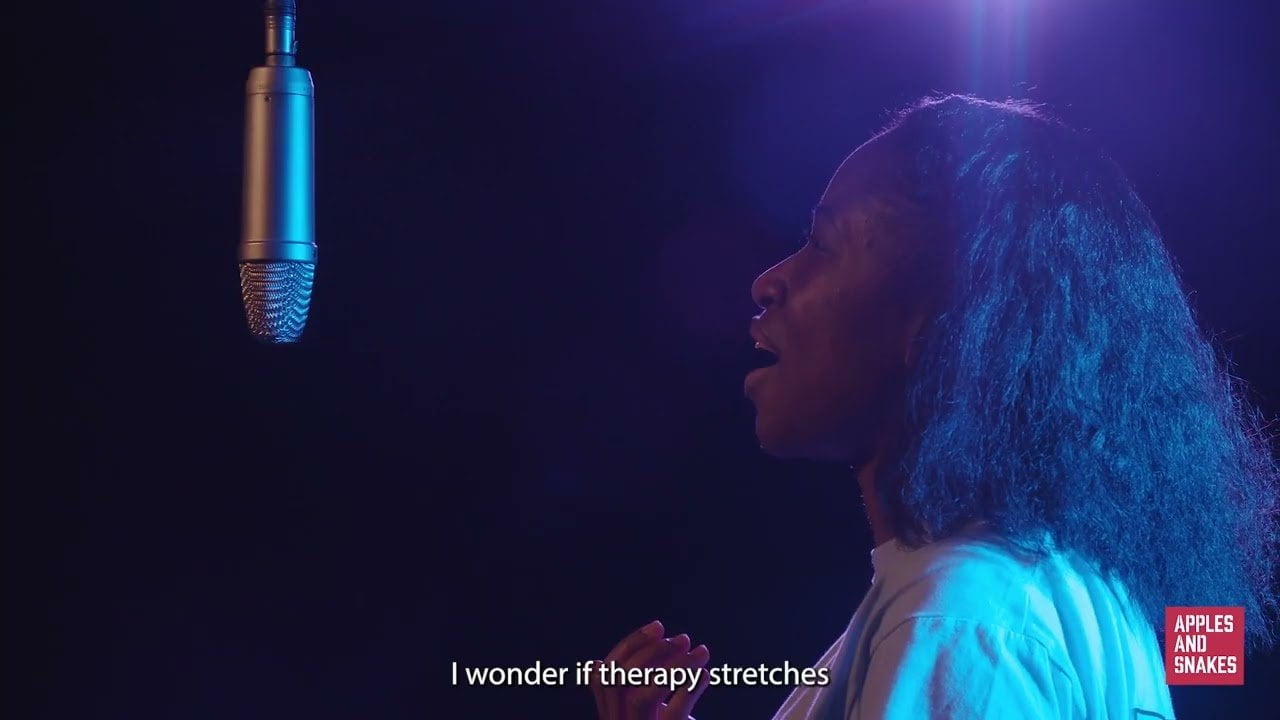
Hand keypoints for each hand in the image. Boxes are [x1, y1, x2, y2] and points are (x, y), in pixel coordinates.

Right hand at [590, 620, 711, 719]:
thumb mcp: (642, 716)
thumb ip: (626, 692)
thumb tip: (595, 663)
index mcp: (610, 717)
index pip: (606, 674)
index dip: (630, 645)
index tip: (659, 626)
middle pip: (620, 681)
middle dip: (653, 651)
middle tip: (683, 639)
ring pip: (644, 696)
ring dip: (674, 667)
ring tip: (701, 652)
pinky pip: (675, 713)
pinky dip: (691, 688)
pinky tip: (707, 675)